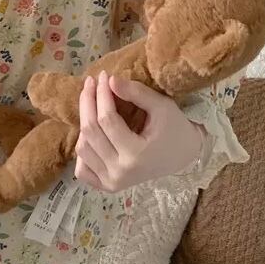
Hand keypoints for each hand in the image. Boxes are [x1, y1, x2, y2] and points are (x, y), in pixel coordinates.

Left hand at [74, 70, 206, 191]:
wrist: (183, 157)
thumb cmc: (175, 129)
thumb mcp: (161, 106)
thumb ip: (136, 92)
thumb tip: (109, 80)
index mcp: (137, 154)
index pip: (107, 119)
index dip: (102, 94)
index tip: (102, 76)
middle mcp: (121, 172)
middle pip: (90, 132)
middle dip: (87, 102)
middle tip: (91, 83)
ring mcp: (112, 182)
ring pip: (81, 148)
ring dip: (84, 123)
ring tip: (94, 106)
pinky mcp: (107, 187)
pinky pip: (81, 169)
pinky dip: (82, 151)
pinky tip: (93, 136)